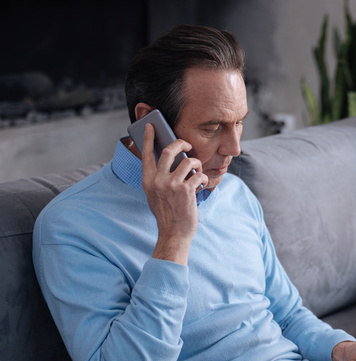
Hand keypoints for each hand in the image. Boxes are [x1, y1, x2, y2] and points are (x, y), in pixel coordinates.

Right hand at [141, 123, 207, 263]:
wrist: (174, 234)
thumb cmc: (168, 214)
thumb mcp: (156, 195)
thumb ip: (159, 179)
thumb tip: (171, 160)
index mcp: (148, 181)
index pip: (147, 155)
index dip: (149, 138)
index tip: (151, 126)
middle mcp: (157, 181)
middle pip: (170, 150)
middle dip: (181, 143)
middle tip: (187, 145)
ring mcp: (171, 185)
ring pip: (188, 161)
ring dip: (197, 165)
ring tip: (197, 172)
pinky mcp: (185, 191)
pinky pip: (198, 175)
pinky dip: (203, 179)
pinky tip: (201, 185)